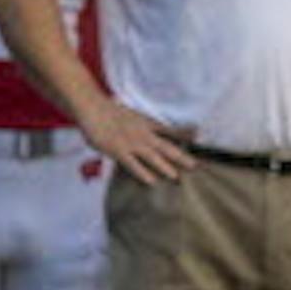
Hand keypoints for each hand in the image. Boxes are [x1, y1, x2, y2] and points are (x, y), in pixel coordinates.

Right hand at [79, 100, 193, 183]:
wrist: (93, 108)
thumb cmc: (109, 112)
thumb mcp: (131, 115)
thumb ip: (141, 124)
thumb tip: (148, 130)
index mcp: (147, 123)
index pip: (170, 130)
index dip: (184, 135)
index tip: (198, 139)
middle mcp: (143, 133)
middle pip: (166, 146)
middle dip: (181, 156)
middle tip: (195, 166)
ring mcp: (132, 142)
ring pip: (153, 157)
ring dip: (165, 167)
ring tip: (176, 177)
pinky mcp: (119, 150)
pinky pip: (133, 164)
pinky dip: (142, 172)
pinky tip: (151, 181)